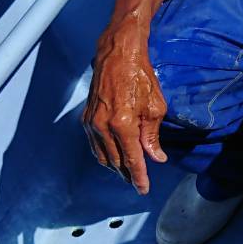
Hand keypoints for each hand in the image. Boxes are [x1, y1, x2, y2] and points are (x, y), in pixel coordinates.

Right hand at [83, 23, 168, 193]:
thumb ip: (152, 136)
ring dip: (115, 167)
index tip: (144, 189)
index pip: (132, 160)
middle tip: (138, 182)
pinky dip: (104, 154)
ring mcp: (92, 122)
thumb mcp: (155, 107)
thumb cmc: (140, 76)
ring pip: (102, 156)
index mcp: (123, 124)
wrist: (118, 55)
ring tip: (127, 173)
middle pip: (115, 161)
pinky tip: (114, 156)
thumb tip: (156, 157)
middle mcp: (103, 126)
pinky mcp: (86, 117)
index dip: (139, 177)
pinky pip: (94, 144)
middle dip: (128, 175)